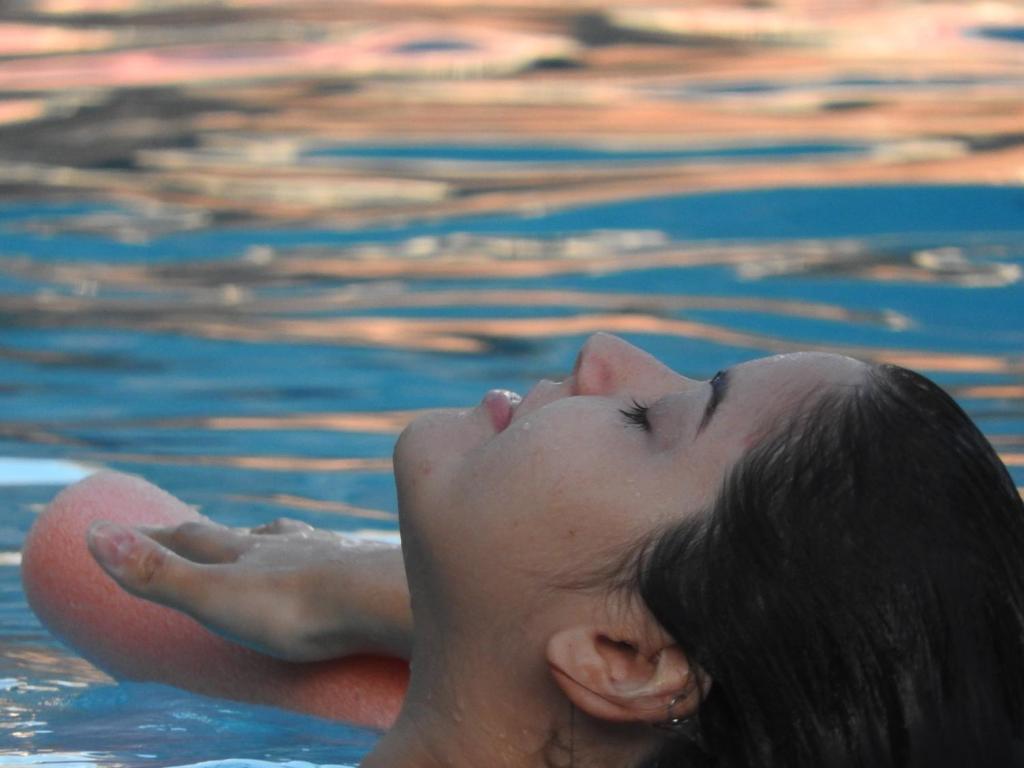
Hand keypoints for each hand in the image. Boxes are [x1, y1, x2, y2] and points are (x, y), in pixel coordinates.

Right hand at [86, 517, 411, 661]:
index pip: (191, 536)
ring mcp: (328, 554)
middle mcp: (286, 545)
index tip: (127, 525)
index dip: (155, 533)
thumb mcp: (215, 597)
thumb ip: (159, 574)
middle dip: (214, 536)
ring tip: (267, 541)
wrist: (385, 601)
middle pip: (240, 535)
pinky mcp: (364, 573)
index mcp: (245, 554)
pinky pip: (336, 561)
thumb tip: (95, 534)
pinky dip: (322, 560)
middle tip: (198, 532)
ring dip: (272, 542)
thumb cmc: (299, 608)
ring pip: (292, 540)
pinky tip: (335, 564)